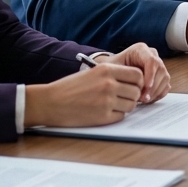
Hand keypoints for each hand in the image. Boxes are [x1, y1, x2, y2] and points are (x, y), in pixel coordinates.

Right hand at [24, 61, 143, 127]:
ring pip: (131, 105)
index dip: (138, 82)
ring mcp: (106, 101)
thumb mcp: (92, 72)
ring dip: (125, 106)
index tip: (132, 86)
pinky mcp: (103, 116)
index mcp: (106, 69)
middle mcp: (109, 84)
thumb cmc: (69, 87)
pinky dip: (116, 116)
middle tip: (123, 98)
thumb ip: (113, 75)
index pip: (137, 75)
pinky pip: (121, 116)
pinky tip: (104, 112)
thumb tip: (136, 83)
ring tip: (112, 105)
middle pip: (136, 91)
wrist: (50, 102)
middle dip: (132, 96)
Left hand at [95, 43, 169, 103]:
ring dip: (156, 92)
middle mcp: (152, 55)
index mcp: (141, 49)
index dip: (151, 76)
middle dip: (153, 87)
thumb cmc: (112, 69)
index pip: (152, 61)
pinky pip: (165, 85)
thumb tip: (133, 86)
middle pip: (161, 70)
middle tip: (143, 98)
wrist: (112, 71)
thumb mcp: (112, 68)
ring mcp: (158, 65)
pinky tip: (147, 99)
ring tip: (143, 100)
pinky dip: (158, 94)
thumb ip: (122, 74)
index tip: (145, 88)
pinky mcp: (160, 75)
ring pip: (165, 79)